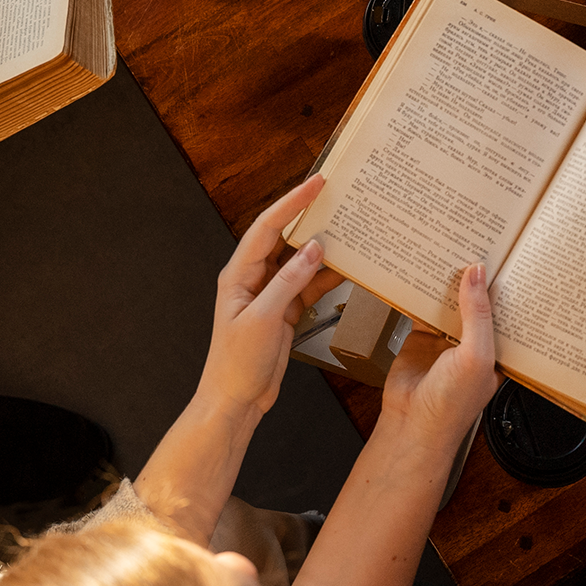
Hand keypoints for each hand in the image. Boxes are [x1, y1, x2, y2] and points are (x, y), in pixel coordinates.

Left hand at [199, 175, 346, 413]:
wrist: (236, 401)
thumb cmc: (236, 364)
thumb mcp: (263, 319)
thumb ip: (288, 282)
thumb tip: (313, 250)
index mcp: (239, 274)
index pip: (267, 227)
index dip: (291, 203)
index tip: (315, 184)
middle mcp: (254, 278)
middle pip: (284, 238)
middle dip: (309, 216)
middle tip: (336, 196)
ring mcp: (270, 294)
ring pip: (300, 261)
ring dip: (323, 247)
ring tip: (349, 228)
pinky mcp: (284, 311)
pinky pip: (308, 285)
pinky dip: (327, 277)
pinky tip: (347, 268)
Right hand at [381, 263, 498, 453]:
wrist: (411, 424)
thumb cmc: (452, 406)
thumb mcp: (475, 356)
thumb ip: (477, 314)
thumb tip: (477, 274)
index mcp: (497, 350)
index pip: (505, 310)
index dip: (505, 285)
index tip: (505, 254)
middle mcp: (474, 343)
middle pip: (476, 302)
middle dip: (475, 278)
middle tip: (476, 242)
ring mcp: (446, 340)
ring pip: (450, 302)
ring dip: (448, 282)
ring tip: (450, 248)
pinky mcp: (421, 337)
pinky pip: (422, 308)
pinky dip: (420, 291)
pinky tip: (420, 271)